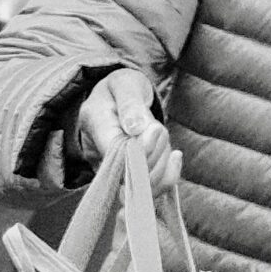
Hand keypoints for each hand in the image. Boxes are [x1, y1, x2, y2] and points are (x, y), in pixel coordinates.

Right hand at [75, 68, 180, 191]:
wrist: (117, 99)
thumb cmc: (123, 88)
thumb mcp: (126, 84)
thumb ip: (131, 104)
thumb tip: (137, 128)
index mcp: (95, 123)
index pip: (117, 152)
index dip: (142, 149)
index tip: (157, 129)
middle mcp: (99, 152)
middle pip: (133, 172)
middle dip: (156, 151)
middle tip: (158, 127)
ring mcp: (112, 169)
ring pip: (146, 180)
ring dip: (163, 159)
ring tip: (158, 133)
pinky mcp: (126, 179)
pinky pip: (151, 186)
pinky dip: (168, 173)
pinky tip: (175, 156)